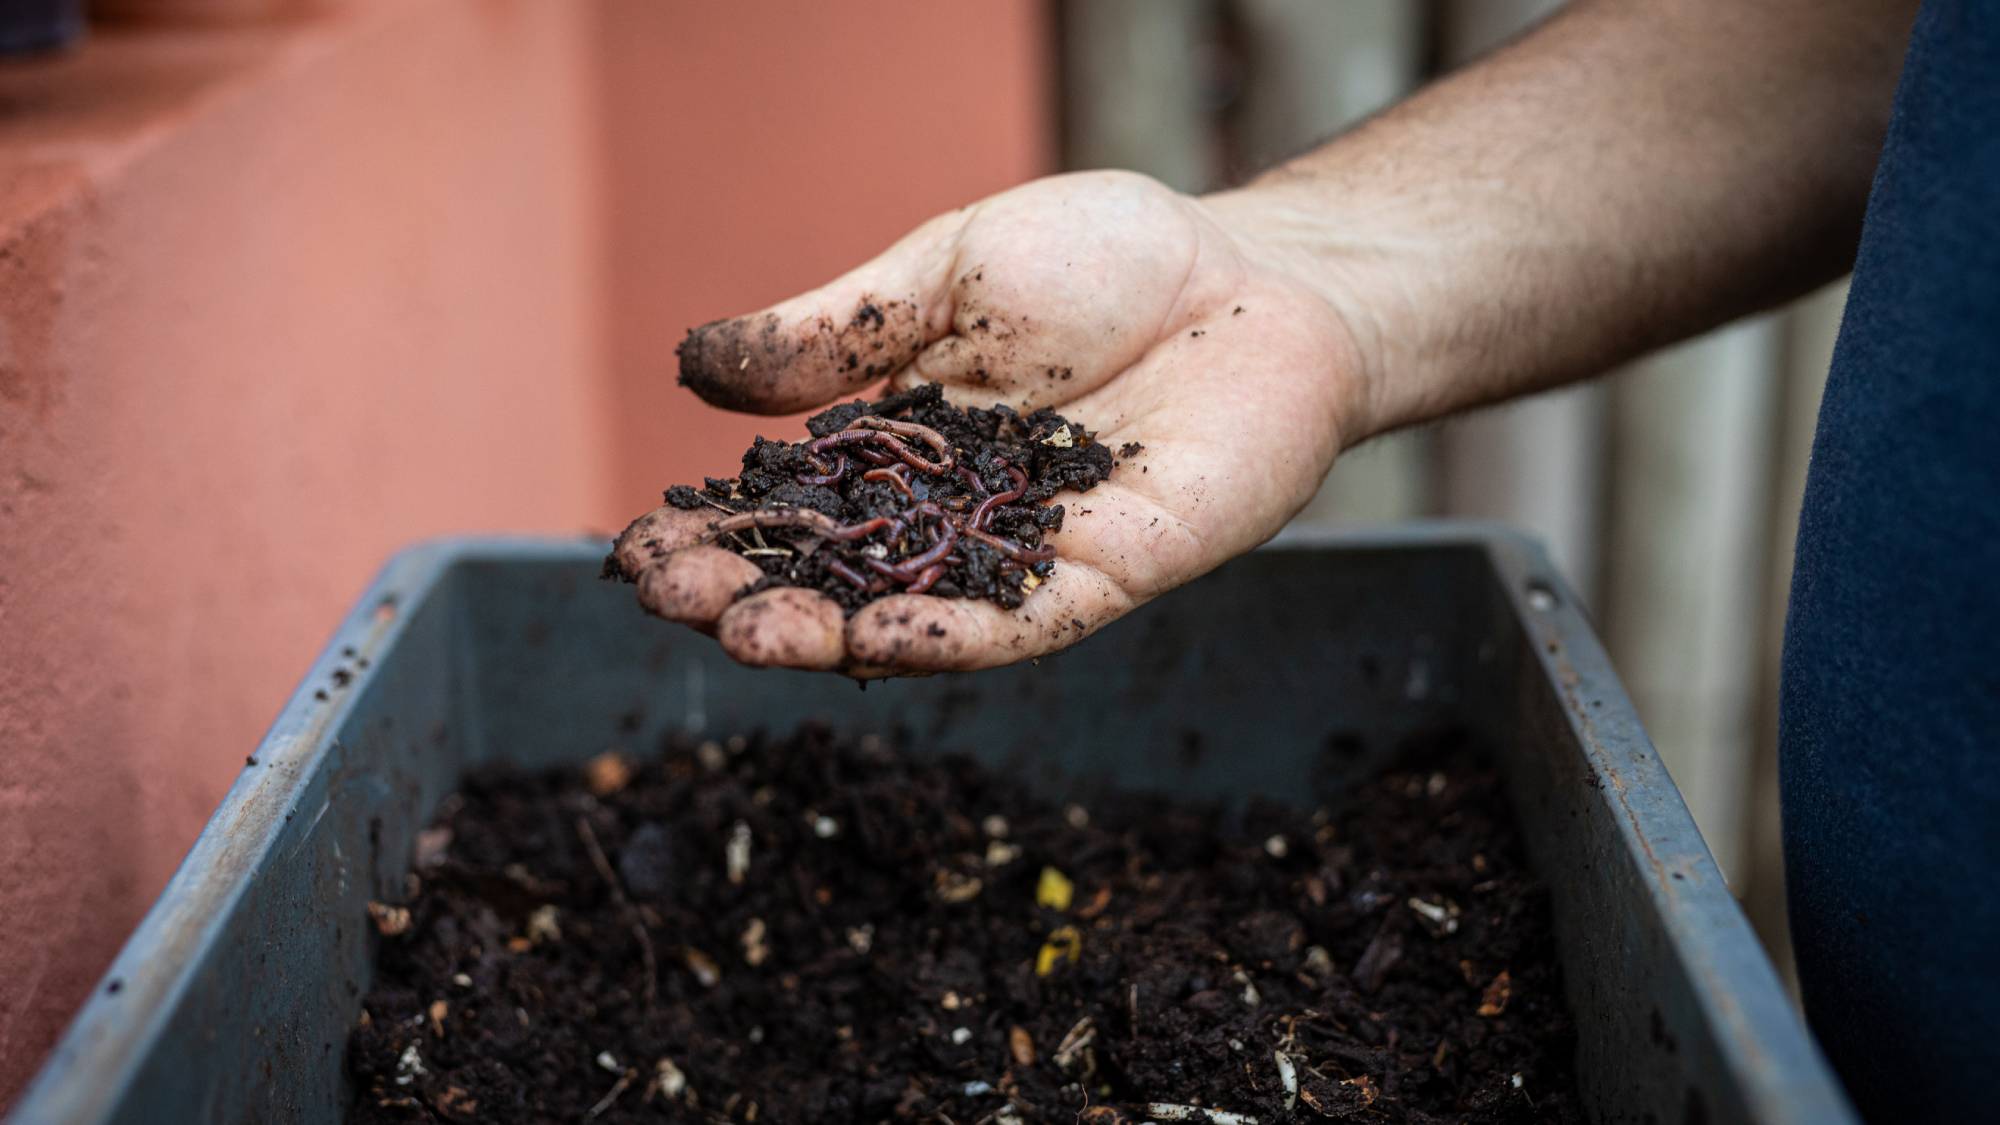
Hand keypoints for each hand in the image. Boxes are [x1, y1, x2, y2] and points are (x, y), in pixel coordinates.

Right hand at [612, 171, 1370, 673]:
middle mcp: (947, 517)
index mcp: (894, 448)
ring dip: (831, 632)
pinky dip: (955, 635)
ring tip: (752, 634)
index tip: (639, 553)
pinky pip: (1026, 622)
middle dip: (751, 594)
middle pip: (834, 575)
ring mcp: (1025, 555)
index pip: (783, 507)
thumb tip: (693, 366)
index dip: (713, 535)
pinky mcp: (1110, 573)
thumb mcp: (946, 274)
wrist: (1256, 273)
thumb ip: (835, 332)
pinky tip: (885, 639)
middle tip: (677, 601)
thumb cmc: (1105, 261)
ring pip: (914, 614)